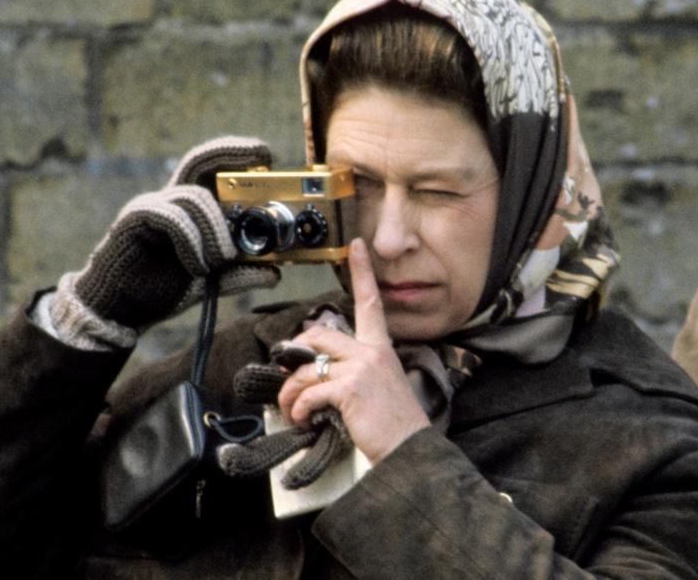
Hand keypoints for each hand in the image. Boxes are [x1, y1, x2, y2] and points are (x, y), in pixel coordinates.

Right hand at [64, 137, 280, 329]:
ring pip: (193, 197)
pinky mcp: (135, 220)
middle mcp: (170, 200)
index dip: (236, 157)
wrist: (119, 310)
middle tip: (261, 158)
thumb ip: (238, 274)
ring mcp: (151, 207)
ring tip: (222, 259)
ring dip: (217, 229)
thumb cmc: (158, 289)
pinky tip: (197, 266)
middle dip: (232, 152)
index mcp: (189, 210)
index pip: (212, 171)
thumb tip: (275, 272)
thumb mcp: (209, 282)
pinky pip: (172, 217)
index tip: (266, 156)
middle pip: (199, 160)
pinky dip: (192, 240)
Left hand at [277, 238, 430, 463]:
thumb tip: (317, 368)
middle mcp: (372, 352)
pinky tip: (303, 422)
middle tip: (287, 381)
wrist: (410, 452)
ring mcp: (362, 368)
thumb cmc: (393, 427)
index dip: (362, 272)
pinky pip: (308, 392)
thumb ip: (353, 372)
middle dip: (295, 358)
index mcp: (381, 349)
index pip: (371, 303)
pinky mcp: (350, 388)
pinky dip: (298, 410)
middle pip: (318, 336)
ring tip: (291, 412)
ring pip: (307, 369)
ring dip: (289, 394)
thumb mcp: (378, 389)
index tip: (356, 246)